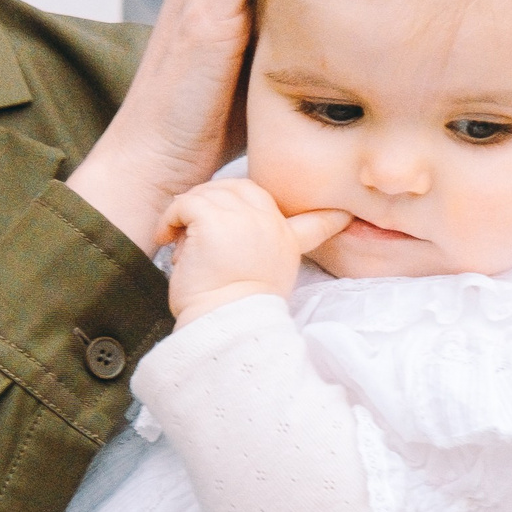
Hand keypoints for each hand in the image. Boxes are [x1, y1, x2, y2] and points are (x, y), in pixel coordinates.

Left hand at [160, 179, 350, 323]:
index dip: (329, 217)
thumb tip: (231, 240)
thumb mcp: (264, 282)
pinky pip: (185, 203)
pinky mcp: (215, 218)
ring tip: (180, 242)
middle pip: (239, 188)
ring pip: (208, 193)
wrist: (224, 323)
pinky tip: (167, 238)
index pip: (316, 222)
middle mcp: (271, 224)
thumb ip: (263, 256)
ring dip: (187, 214)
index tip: (345, 216)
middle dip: (213, 201)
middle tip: (193, 227)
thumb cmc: (233, 312)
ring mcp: (245, 217)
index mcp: (287, 242)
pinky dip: (170, 218)